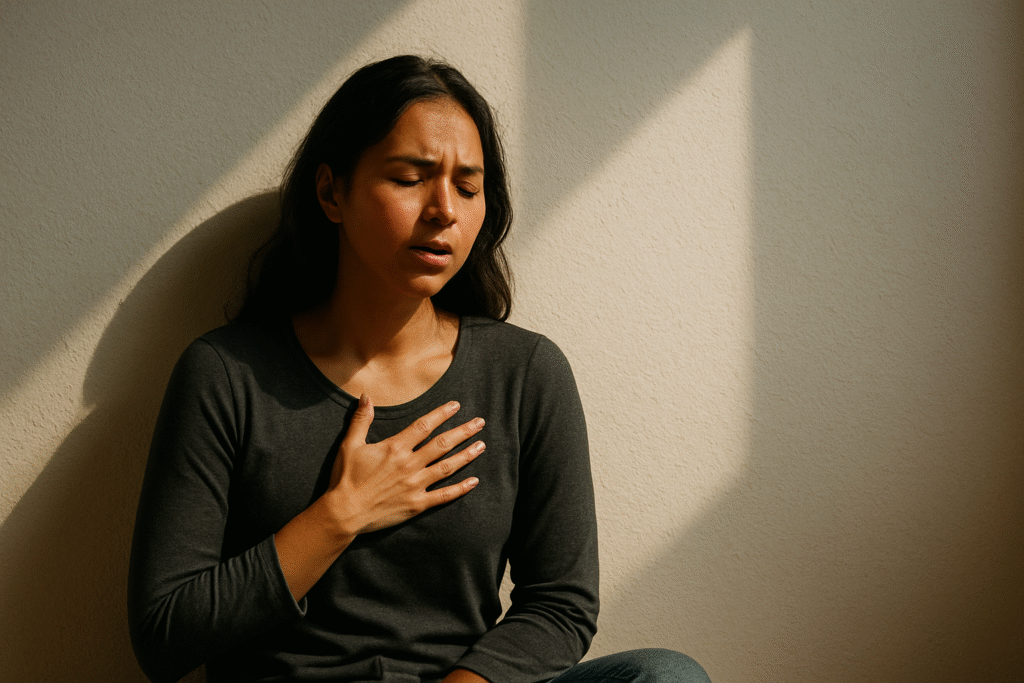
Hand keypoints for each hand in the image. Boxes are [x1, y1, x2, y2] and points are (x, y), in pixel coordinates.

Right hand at [322, 394, 485, 536]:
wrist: (344, 513)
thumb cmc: (345, 478)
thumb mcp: (349, 445)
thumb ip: (361, 420)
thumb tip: (366, 395)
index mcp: (395, 448)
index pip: (424, 426)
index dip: (441, 414)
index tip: (456, 406)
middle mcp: (409, 465)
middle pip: (442, 444)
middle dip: (463, 431)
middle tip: (480, 422)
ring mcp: (415, 485)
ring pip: (447, 467)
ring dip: (466, 455)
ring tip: (482, 445)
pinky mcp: (416, 504)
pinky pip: (443, 496)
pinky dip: (460, 489)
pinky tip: (474, 482)